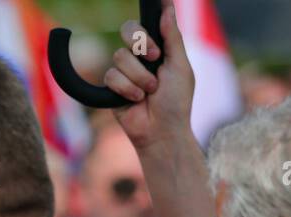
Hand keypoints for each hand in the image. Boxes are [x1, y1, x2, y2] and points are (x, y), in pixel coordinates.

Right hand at [104, 0, 194, 151]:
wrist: (161, 130)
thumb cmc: (176, 101)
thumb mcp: (180, 65)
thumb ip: (173, 37)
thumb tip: (168, 8)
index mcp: (158, 49)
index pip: (145, 24)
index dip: (147, 29)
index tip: (156, 44)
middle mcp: (139, 58)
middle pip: (127, 31)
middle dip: (140, 44)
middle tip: (153, 58)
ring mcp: (124, 72)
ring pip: (120, 56)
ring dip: (138, 75)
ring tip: (149, 91)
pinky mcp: (111, 88)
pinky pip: (111, 76)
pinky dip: (126, 88)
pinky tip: (135, 99)